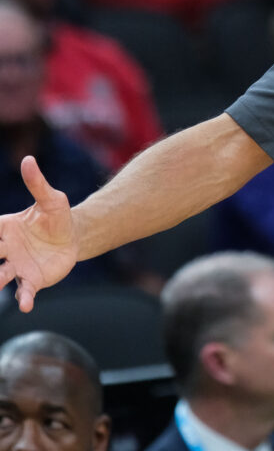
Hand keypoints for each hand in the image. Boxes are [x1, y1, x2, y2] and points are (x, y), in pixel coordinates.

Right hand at [0, 157, 79, 311]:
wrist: (73, 237)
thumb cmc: (57, 216)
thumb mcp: (51, 199)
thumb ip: (37, 183)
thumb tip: (28, 159)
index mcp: (5, 229)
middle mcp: (5, 250)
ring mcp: (16, 266)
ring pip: (0, 277)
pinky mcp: (32, 280)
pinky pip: (24, 292)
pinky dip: (24, 299)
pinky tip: (26, 306)